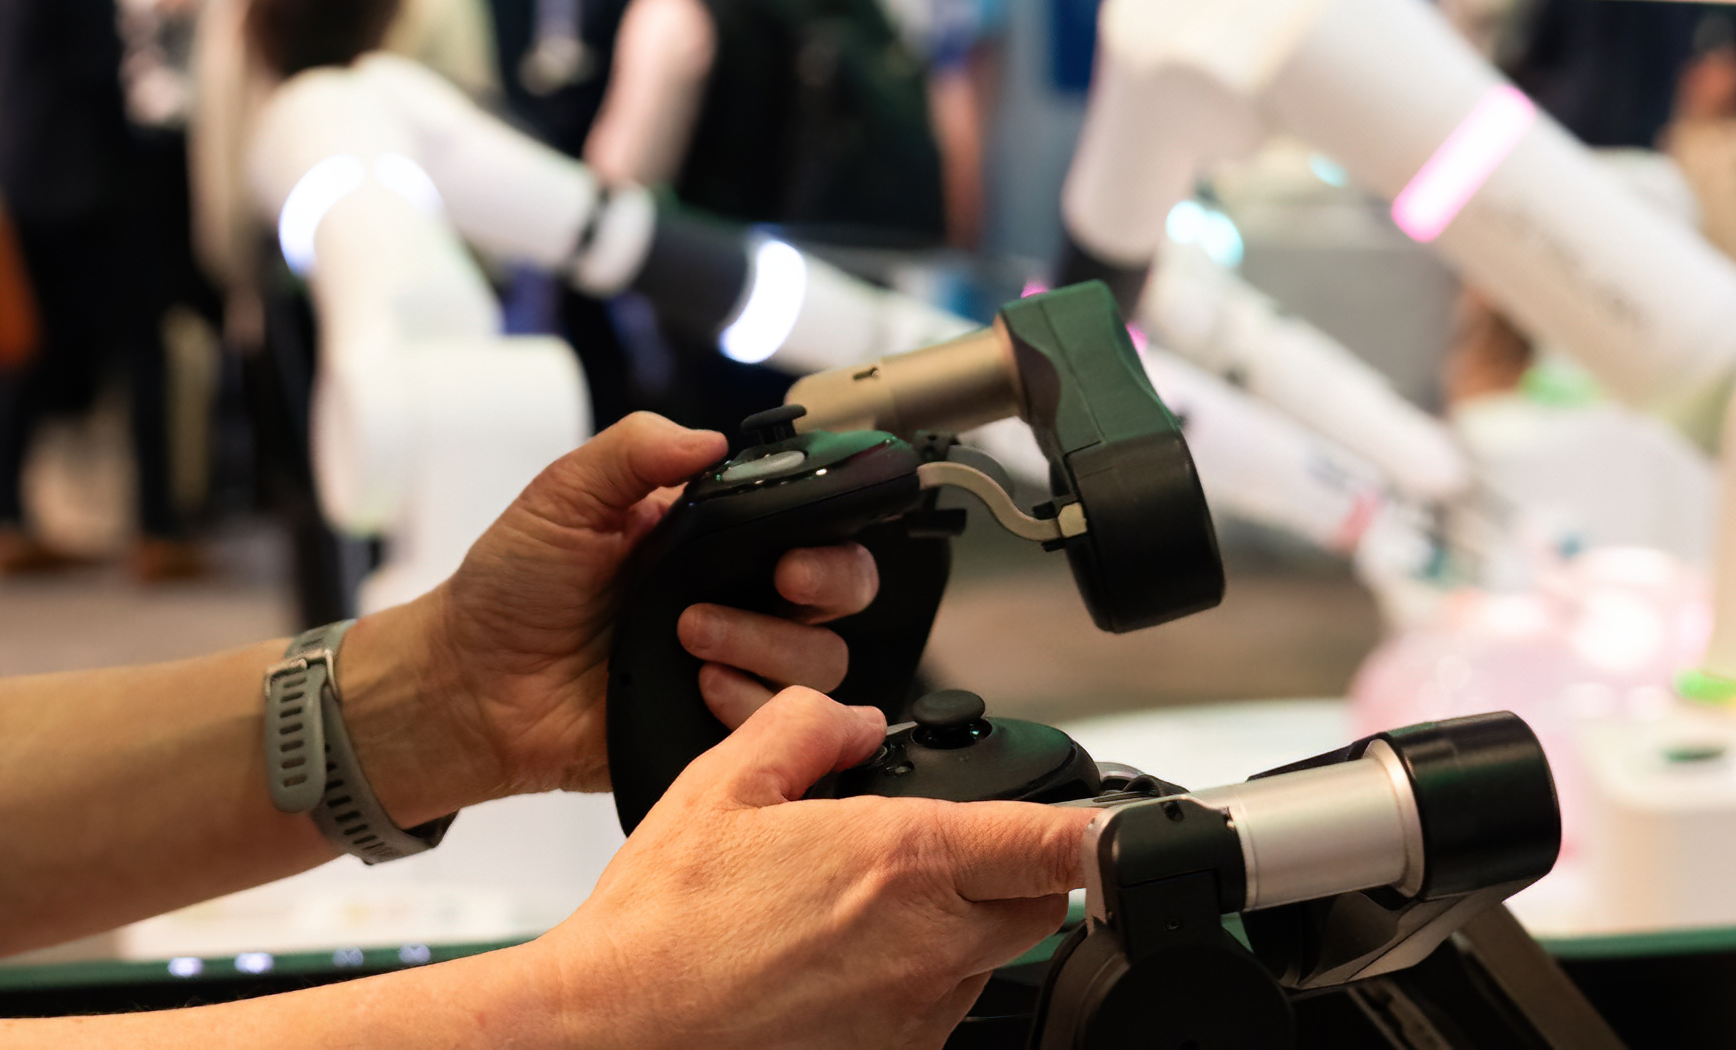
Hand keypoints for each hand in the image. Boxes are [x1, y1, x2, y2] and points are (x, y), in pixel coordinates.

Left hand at [349, 415, 875, 814]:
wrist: (472, 685)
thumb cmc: (511, 588)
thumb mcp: (563, 496)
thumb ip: (633, 450)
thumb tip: (709, 436)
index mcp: (711, 536)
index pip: (808, 521)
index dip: (829, 527)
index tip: (801, 537)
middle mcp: (735, 597)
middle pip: (842, 590)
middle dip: (827, 583)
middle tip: (782, 582)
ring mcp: (732, 666)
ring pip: (820, 660)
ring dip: (766, 646)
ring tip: (690, 639)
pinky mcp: (716, 727)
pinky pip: (780, 724)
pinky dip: (748, 706)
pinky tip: (697, 688)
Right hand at [525, 690, 1089, 1049]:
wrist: (621, 1028)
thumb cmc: (664, 921)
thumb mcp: (723, 783)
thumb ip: (805, 728)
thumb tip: (848, 717)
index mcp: (903, 863)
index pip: (1054, 844)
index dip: (1097, 827)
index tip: (1113, 821)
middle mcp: (929, 948)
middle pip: (1040, 906)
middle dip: (1016, 872)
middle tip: (949, 851)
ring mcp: (915, 1016)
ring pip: (987, 962)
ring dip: (957, 929)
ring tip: (858, 912)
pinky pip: (936, 1012)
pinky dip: (912, 982)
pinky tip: (837, 966)